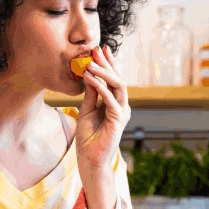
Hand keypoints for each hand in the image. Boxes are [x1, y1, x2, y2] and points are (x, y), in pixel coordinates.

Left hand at [76, 45, 130, 168]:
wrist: (90, 159)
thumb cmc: (88, 138)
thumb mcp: (86, 110)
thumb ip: (90, 94)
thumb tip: (89, 75)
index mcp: (115, 103)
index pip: (112, 79)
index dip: (107, 63)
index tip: (99, 49)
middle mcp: (121, 105)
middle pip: (117, 78)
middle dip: (107, 62)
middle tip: (96, 49)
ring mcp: (122, 111)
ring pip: (118, 85)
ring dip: (104, 72)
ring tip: (90, 62)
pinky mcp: (119, 119)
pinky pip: (110, 98)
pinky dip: (99, 86)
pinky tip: (88, 77)